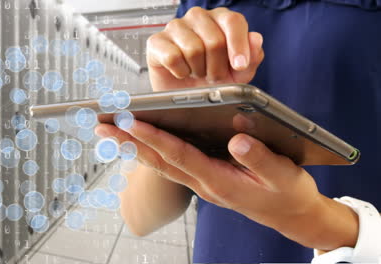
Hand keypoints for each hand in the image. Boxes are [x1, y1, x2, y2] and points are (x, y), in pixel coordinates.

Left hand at [95, 121, 358, 250]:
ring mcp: (200, 183)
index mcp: (219, 181)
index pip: (179, 156)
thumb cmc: (286, 194)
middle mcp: (203, 184)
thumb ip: (259, 158)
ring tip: (111, 131)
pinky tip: (139, 142)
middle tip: (102, 126)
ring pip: (160, 164)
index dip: (155, 138)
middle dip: (129, 143)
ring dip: (134, 147)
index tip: (131, 122)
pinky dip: (151, 152)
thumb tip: (237, 138)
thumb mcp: (282, 175)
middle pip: (159, 161)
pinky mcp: (203, 178)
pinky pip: (170, 164)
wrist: (289, 214)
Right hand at [146, 6, 263, 90]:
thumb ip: (252, 57)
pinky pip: (173, 57)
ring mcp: (176, 27)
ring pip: (194, 50)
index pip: (233, 21)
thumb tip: (255, 40)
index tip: (240, 66)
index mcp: (220, 19)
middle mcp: (198, 18)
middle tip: (213, 76)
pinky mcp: (157, 42)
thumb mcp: (238, 73)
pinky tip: (181, 72)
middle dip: (217, 67)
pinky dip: (180, 72)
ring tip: (197, 73)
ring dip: (198, 70)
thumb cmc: (210, 79)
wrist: (184, 96)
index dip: (239, 46)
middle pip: (215, 41)